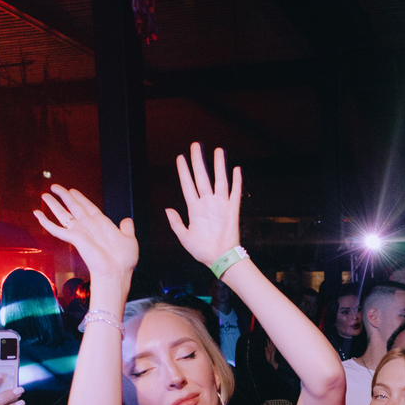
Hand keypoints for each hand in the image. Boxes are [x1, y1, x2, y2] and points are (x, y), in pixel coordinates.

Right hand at [33, 186, 138, 284]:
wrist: (117, 272)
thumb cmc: (124, 260)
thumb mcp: (129, 239)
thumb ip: (127, 228)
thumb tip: (127, 220)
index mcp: (102, 223)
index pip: (88, 206)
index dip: (80, 197)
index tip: (72, 190)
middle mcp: (89, 225)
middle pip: (73, 206)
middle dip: (64, 196)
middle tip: (54, 187)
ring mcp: (80, 231)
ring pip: (63, 214)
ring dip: (53, 204)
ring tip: (44, 195)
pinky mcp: (74, 238)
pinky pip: (56, 229)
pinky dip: (46, 222)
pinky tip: (37, 214)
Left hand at [165, 143, 240, 266]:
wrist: (220, 259)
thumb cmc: (202, 250)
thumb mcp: (184, 237)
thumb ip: (176, 223)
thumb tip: (167, 209)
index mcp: (194, 209)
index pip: (187, 185)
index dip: (183, 171)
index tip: (180, 158)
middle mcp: (207, 203)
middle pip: (201, 177)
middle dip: (198, 161)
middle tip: (196, 145)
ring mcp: (220, 205)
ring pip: (219, 180)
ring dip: (218, 165)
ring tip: (218, 150)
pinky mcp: (232, 210)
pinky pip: (234, 192)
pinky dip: (236, 181)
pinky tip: (236, 169)